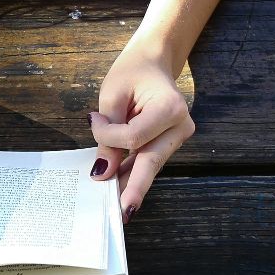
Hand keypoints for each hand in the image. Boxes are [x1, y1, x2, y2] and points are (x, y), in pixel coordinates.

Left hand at [87, 44, 194, 221]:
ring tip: (114, 209)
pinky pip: (149, 161)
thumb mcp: (112, 96)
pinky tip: (119, 190)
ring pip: (150, 166)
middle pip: (151, 161)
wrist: (153, 62)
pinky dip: (133, 173)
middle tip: (121, 213)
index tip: (93, 120)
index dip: (109, 137)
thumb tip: (104, 172)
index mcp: (170, 107)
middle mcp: (181, 126)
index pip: (134, 137)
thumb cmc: (132, 72)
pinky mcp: (170, 143)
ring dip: (130, 183)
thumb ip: (108, 133)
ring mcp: (179, 137)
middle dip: (133, 187)